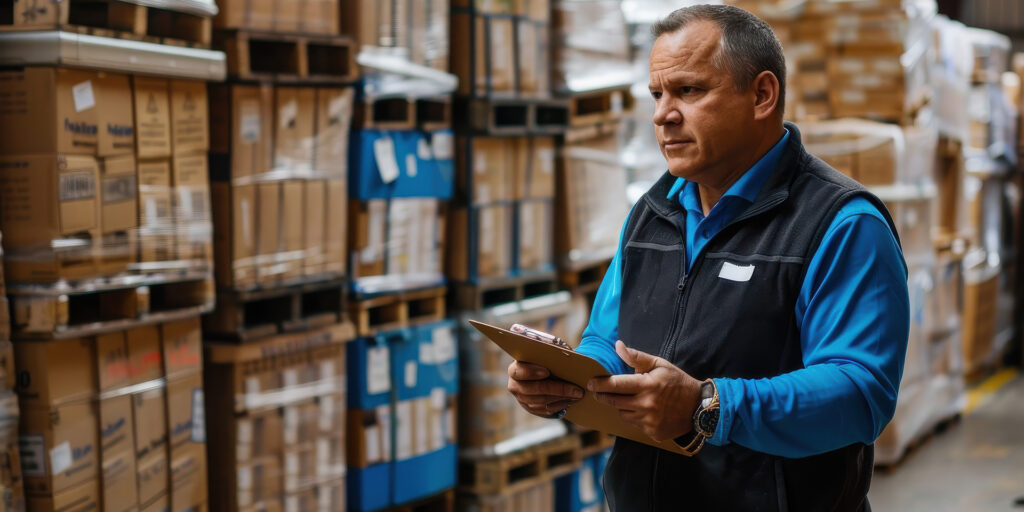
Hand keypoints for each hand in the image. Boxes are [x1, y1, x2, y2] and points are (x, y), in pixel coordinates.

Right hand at [507, 360, 583, 417]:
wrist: (542, 372)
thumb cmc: (544, 359)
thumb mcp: (545, 353)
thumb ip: (549, 352)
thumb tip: (563, 353)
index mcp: (515, 368)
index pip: (519, 371)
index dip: (532, 372)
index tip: (547, 371)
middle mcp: (514, 385)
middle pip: (534, 389)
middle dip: (557, 389)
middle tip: (576, 390)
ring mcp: (521, 399)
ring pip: (541, 402)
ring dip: (561, 399)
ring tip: (577, 395)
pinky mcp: (530, 408)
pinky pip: (544, 410)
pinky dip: (559, 406)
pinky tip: (570, 400)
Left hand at [588, 341, 702, 441]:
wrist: (699, 408)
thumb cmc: (678, 382)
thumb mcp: (660, 364)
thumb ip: (637, 357)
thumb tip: (618, 346)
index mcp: (647, 385)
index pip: (615, 385)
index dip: (599, 384)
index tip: (590, 383)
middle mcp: (646, 404)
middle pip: (614, 402)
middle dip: (603, 396)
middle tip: (597, 391)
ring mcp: (649, 421)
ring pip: (623, 414)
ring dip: (622, 406)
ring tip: (631, 399)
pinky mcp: (653, 433)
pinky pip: (634, 424)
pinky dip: (635, 417)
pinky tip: (644, 410)